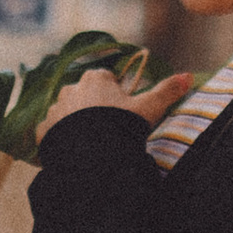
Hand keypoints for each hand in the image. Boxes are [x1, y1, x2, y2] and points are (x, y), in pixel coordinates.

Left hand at [36, 67, 192, 139]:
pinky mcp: (43, 129)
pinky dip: (61, 138)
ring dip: (76, 122)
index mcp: (95, 78)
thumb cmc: (122, 126)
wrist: (94, 156)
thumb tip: (189, 76)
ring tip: (92, 143)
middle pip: (86, 95)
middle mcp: (70, 88)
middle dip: (94, 108)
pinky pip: (52, 130)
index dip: (116, 97)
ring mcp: (54, 108)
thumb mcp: (149, 108)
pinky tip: (75, 150)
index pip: (106, 80)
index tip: (122, 112)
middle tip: (109, 129)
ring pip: (68, 112)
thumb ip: (168, 90)